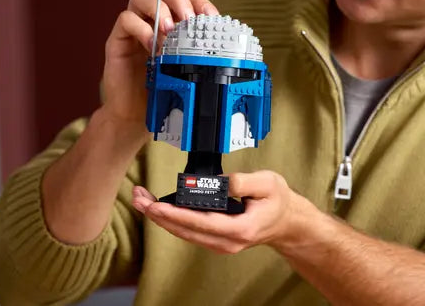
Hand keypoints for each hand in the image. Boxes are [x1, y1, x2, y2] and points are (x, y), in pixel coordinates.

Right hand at [101, 0, 218, 125]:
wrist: (135, 117)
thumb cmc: (163, 91)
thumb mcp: (187, 70)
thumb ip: (200, 55)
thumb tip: (228, 49)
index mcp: (171, 24)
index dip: (199, 1)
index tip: (212, 16)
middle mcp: (151, 21)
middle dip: (179, 0)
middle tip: (189, 20)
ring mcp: (133, 28)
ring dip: (159, 8)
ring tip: (170, 30)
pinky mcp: (117, 40)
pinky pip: (126, 20)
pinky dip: (141, 28)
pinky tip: (153, 46)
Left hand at [131, 171, 315, 253]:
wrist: (286, 221)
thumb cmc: (278, 201)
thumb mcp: (269, 183)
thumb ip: (245, 182)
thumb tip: (221, 181)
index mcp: (239, 229)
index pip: (200, 222)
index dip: (175, 215)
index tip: (156, 206)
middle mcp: (226, 241)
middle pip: (184, 230)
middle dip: (157, 214)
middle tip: (137, 198)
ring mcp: (219, 243)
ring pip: (182, 232)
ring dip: (159, 217)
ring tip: (140, 199)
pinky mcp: (214, 239)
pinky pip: (188, 231)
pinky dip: (170, 219)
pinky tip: (157, 208)